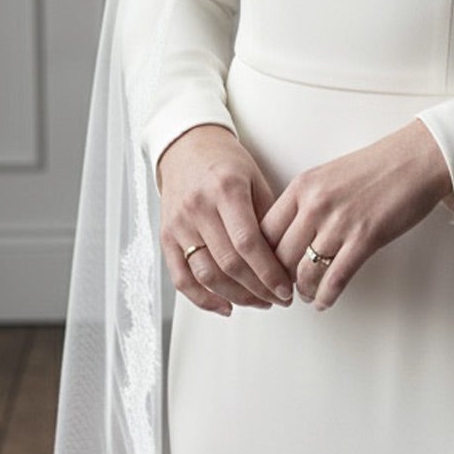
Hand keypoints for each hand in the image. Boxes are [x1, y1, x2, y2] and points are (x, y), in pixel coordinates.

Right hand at [156, 123, 295, 316]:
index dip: (269, 272)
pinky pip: (181, 278)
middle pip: (229, 264)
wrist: (186, 148)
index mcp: (225, 189)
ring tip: (259, 301)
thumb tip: (287, 258)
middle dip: (258, 289)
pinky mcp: (166, 237)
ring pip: (206, 276)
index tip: (286, 288)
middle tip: (278, 298)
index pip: (248, 243)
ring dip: (236, 297)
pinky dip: (203, 299)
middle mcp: (198, 207)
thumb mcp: (255, 178)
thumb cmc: (225, 162)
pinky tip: (225, 306)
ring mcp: (179, 224)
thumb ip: (268, 217)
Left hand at [261, 117, 453, 311]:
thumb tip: (289, 235)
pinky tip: (324, 301)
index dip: (261, 257)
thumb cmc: (377, 167)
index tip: (264, 269)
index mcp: (302, 186)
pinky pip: (335, 279)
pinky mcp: (364, 239)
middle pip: (279, 256)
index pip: (265, 230)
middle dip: (278, 279)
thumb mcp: (327, 175)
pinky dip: (326, 296)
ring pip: (304, 272)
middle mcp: (315, 204)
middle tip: (282, 289)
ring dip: (303, 290)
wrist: (416, 160)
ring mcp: (339, 222)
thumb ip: (305, 201)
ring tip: (306, 295)